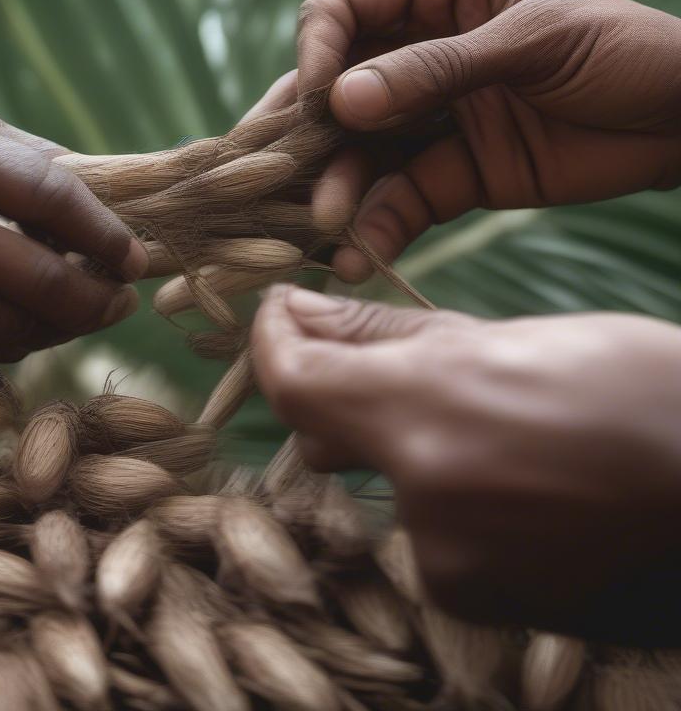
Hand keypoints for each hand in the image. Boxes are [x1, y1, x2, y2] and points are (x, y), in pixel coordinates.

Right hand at [0, 93, 146, 394]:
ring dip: (47, 331)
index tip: (134, 257)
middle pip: (40, 282)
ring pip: (1, 334)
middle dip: (95, 301)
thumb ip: (7, 148)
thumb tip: (92, 187)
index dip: (105, 233)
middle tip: (116, 304)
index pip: (50, 195)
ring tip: (60, 316)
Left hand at [252, 285, 680, 642]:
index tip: (283, 313)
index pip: (293, 381)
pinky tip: (521, 480)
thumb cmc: (644, 395)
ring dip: (418, 448)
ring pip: (388, 483)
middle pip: (327, 434)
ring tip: (505, 426)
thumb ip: (387, 333)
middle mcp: (426, 500)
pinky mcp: (477, 604)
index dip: (273, 341)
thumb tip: (299, 313)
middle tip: (415, 360)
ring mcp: (451, 565)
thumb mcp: (514, 337)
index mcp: (432, 410)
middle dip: (353, 392)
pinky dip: (454, 498)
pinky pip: (431, 532)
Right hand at [284, 0, 680, 278]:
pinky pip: (397, 198)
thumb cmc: (623, 51)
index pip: (344, 8)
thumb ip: (437, 68)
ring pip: (356, 150)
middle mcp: (420, 50)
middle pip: (334, 87)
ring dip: (332, 187)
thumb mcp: (533, 42)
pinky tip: (357, 255)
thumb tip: (340, 99)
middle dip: (300, 132)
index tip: (314, 96)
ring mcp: (430, 115)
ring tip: (322, 225)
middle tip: (263, 174)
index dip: (318, 48)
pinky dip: (375, 226)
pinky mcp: (449, 173)